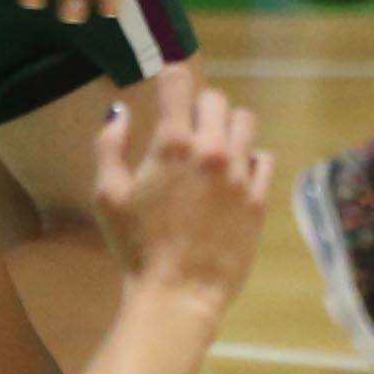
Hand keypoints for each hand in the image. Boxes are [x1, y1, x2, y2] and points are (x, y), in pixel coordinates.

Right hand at [90, 64, 272, 306]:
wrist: (178, 294)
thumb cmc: (136, 246)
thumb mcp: (108, 196)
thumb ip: (109, 146)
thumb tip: (120, 112)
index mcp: (172, 143)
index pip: (179, 80)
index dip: (170, 82)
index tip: (167, 95)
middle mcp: (211, 149)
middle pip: (215, 99)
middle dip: (199, 108)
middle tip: (187, 133)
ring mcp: (240, 173)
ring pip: (245, 122)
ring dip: (228, 129)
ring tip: (215, 151)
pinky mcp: (259, 198)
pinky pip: (265, 158)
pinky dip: (251, 160)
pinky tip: (236, 177)